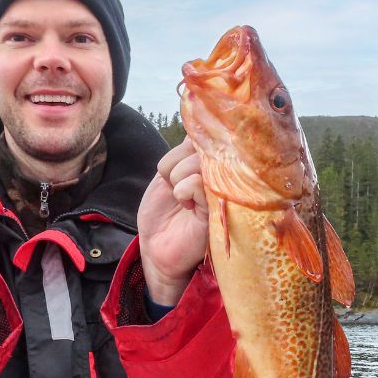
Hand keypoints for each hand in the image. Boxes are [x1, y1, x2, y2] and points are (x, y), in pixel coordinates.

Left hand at [137, 136, 207, 305]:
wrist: (156, 247)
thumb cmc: (161, 213)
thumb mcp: (165, 176)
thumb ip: (181, 153)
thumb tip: (195, 130)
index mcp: (206, 163)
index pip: (202, 135)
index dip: (184, 147)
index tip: (172, 169)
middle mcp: (219, 173)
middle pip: (200, 145)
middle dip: (175, 164)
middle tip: (171, 185)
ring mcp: (221, 188)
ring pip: (198, 161)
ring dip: (177, 178)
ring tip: (178, 197)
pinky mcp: (218, 207)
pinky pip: (198, 182)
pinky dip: (182, 190)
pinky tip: (184, 205)